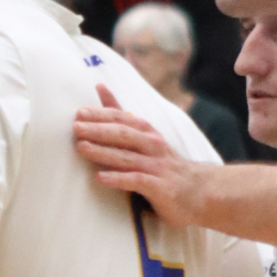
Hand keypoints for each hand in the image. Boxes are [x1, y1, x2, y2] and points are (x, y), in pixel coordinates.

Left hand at [73, 86, 207, 226]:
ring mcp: (157, 167)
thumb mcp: (145, 135)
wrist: (201, 190)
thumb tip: (99, 87)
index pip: (122, 119)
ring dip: (103, 152)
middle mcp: (153, 146)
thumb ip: (121, 114)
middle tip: (76, 127)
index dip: (101, 114)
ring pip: (127, 157)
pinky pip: (137, 181)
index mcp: (147, 132)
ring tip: (82, 148)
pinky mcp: (160, 188)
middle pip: (123, 135)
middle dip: (98, 130)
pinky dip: (118, 178)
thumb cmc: (164, 163)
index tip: (79, 112)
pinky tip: (100, 178)